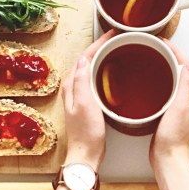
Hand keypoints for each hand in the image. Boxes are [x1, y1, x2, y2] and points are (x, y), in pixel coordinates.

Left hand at [61, 30, 114, 164]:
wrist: (86, 155)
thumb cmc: (86, 134)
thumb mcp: (85, 104)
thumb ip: (82, 81)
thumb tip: (84, 60)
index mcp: (71, 86)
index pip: (84, 57)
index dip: (98, 43)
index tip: (112, 34)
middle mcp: (73, 89)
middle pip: (86, 61)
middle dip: (101, 47)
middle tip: (117, 39)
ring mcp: (80, 97)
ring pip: (90, 70)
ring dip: (102, 58)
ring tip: (116, 50)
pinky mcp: (87, 104)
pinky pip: (95, 81)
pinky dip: (104, 72)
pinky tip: (113, 75)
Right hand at [149, 41, 188, 166]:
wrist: (168, 158)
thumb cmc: (175, 138)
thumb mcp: (180, 106)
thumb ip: (185, 84)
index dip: (177, 52)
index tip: (164, 43)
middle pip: (182, 71)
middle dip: (171, 57)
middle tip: (157, 47)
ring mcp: (181, 105)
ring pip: (175, 80)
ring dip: (166, 68)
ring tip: (154, 58)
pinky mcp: (171, 111)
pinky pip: (167, 90)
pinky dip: (161, 82)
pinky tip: (152, 81)